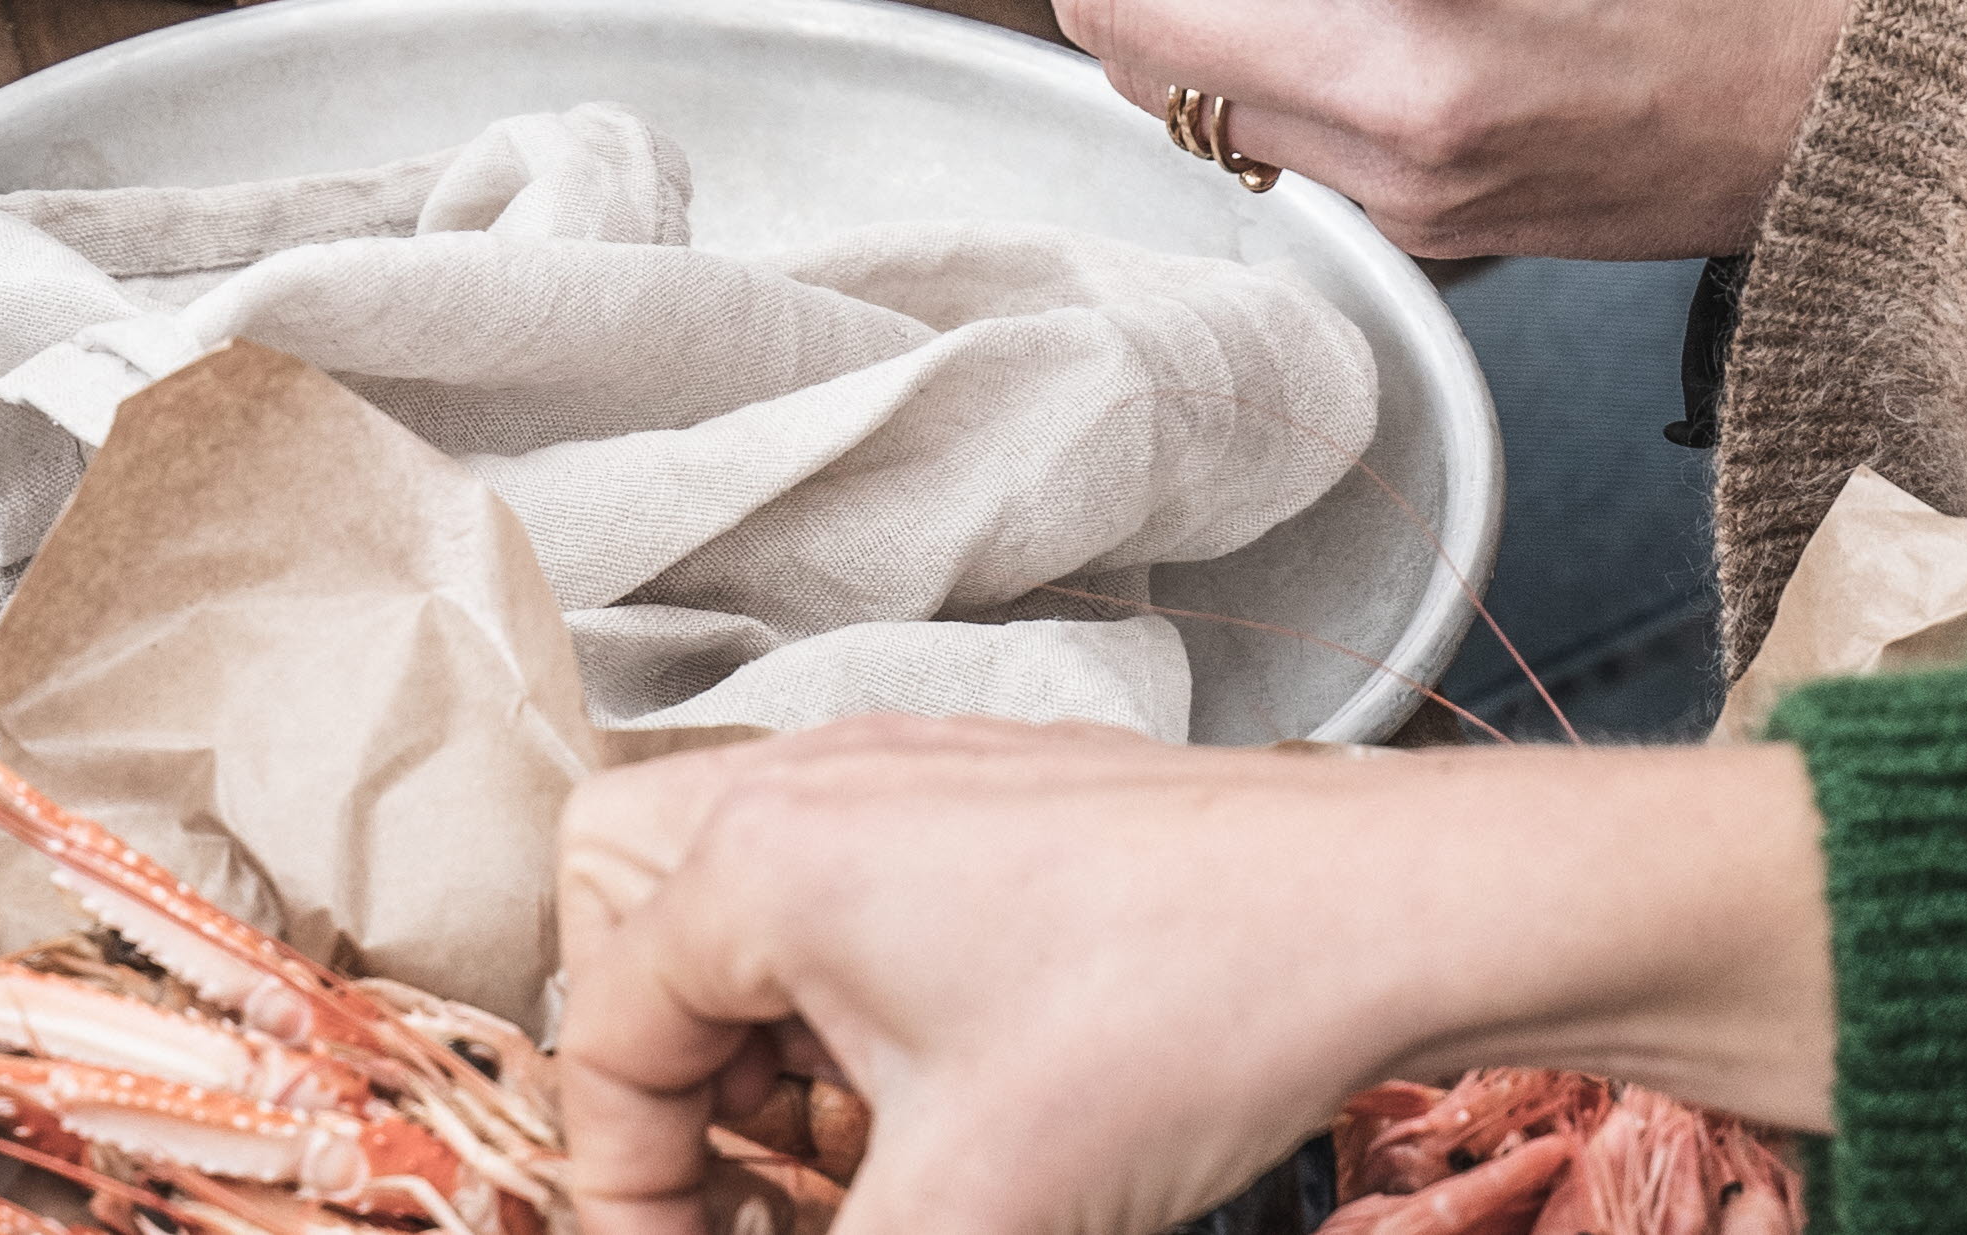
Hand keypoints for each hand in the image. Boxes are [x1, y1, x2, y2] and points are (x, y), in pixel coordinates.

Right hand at [551, 725, 1839, 1234]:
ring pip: (737, 899)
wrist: (1370, 910)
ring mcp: (901, 774)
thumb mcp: (962, 1209)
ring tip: (853, 1157)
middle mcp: (811, 781)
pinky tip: (939, 1094)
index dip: (625, 1191)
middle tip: (747, 1186)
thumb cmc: (1171, 1021)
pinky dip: (846, 1000)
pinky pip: (842, 885)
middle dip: (664, 1070)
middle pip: (629, 916)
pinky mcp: (982, 796)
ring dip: (758, 1043)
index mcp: (759, 857)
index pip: (596, 1034)